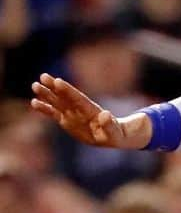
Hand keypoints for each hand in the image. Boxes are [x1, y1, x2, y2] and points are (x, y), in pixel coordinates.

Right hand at [30, 74, 150, 149]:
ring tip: (35, 86)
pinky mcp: (66, 119)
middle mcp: (79, 108)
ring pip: (57, 101)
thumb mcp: (114, 131)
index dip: (68, 90)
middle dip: (54, 88)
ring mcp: (71, 112)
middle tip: (43, 77)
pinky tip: (34, 103)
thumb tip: (106, 115)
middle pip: (65, 96)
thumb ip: (109, 124)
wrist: (110, 135)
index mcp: (90, 109)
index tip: (57, 81)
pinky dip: (44, 108)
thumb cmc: (114, 133)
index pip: (78, 98)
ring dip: (46, 94)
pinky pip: (53, 113)